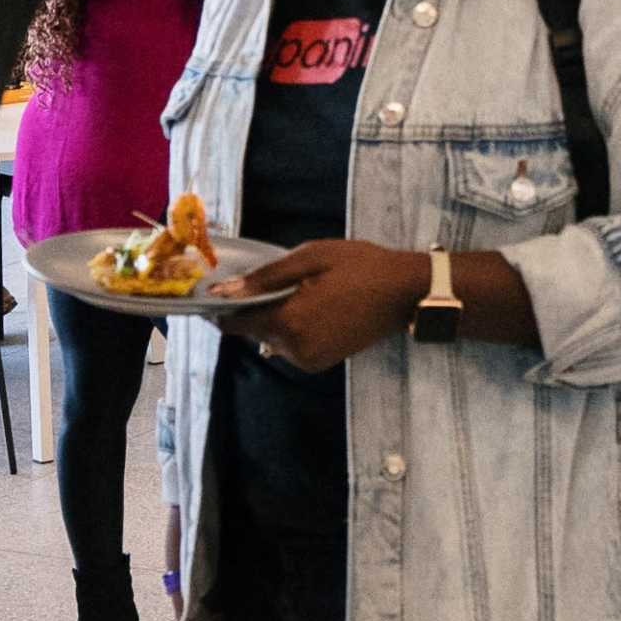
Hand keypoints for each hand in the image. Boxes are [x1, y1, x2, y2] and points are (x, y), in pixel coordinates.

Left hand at [206, 240, 424, 371]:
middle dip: (252, 308)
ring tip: (296, 290)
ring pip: (271, 339)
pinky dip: (290, 328)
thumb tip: (224, 291)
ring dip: (273, 318)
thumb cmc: (360, 267)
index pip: (235, 323)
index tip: (215, 290)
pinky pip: (290, 345)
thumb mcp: (310, 258)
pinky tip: (308, 305)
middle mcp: (295, 349)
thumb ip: (265, 277)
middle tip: (265, 280)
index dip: (221, 307)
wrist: (405, 293)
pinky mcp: (320, 362)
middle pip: (252, 331)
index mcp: (289, 322)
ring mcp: (308, 360)